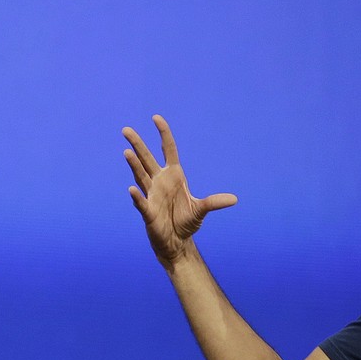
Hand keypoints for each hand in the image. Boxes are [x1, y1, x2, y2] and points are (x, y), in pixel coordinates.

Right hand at [123, 115, 236, 265]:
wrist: (177, 242)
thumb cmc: (186, 223)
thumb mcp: (201, 210)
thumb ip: (214, 202)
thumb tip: (234, 199)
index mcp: (174, 176)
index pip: (168, 150)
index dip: (163, 134)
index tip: (156, 118)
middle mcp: (160, 182)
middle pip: (147, 159)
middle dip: (137, 145)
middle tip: (126, 130)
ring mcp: (152, 195)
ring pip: (141, 176)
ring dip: (134, 165)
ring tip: (127, 152)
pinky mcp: (148, 212)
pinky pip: (141, 202)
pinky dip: (137, 197)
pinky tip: (132, 189)